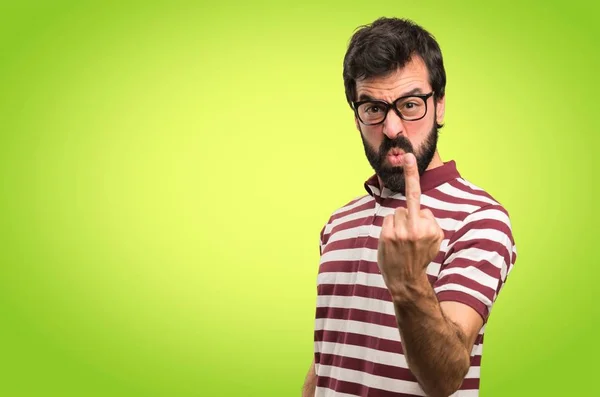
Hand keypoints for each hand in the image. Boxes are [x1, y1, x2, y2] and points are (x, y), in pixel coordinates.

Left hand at [377, 153, 444, 297]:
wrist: (406, 280)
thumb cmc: (420, 257)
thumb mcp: (436, 240)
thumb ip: (431, 222)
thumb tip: (421, 209)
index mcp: (433, 228)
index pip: (421, 201)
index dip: (412, 177)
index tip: (408, 157)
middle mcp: (418, 228)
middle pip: (409, 205)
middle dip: (410, 205)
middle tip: (409, 200)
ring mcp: (402, 232)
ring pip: (398, 212)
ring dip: (399, 223)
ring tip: (402, 242)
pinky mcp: (389, 235)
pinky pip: (389, 220)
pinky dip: (390, 227)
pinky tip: (394, 242)